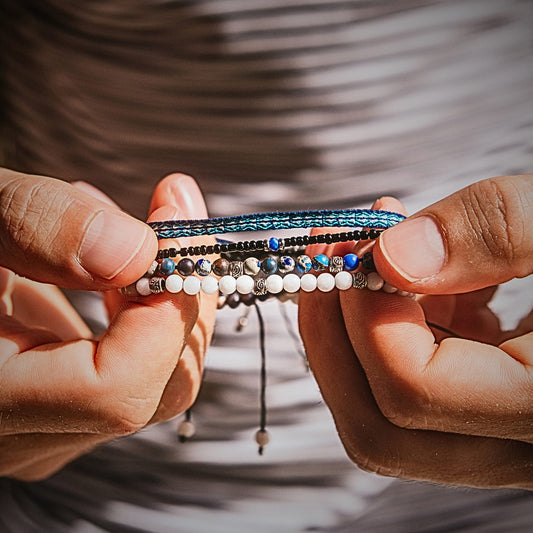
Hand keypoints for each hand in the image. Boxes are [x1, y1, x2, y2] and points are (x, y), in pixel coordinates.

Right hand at [0, 170, 214, 479]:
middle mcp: (23, 434)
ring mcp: (50, 425)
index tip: (175, 231)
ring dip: (165, 294)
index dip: (164, 310)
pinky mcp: (64, 403)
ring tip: (142, 226)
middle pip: (156, 386)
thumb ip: (38, 228)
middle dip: (180, 294)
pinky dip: (145, 308)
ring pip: (157, 377)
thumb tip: (135, 251)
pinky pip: (134, 367)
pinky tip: (119, 262)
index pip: (118, 390)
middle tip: (176, 219)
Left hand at [299, 174, 532, 488]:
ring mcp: (505, 435)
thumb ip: (496, 230)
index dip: (366, 315)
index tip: (359, 248)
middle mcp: (526, 445)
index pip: (412, 392)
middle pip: (379, 427)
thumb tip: (391, 254)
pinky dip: (400, 328)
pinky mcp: (493, 408)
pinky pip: (416, 386)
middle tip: (329, 259)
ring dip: (362, 329)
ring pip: (386, 413)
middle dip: (335, 336)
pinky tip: (429, 277)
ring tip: (385, 252)